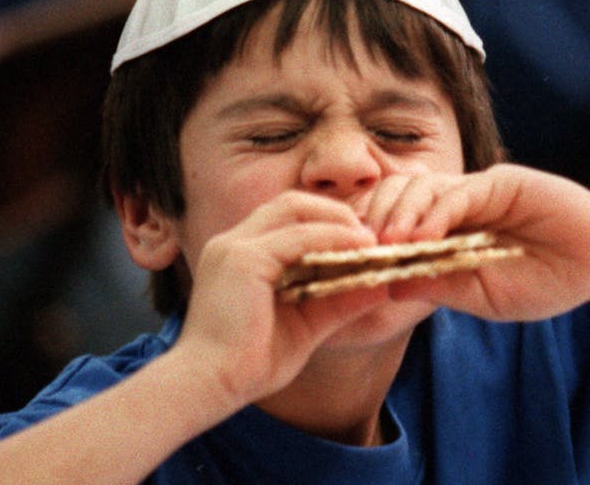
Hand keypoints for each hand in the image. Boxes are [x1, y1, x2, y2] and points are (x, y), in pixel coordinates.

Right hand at [174, 191, 389, 406]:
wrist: (209, 386)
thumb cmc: (249, 364)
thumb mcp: (305, 325)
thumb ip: (337, 302)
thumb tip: (381, 286)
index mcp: (239, 254)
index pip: (286, 216)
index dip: (325, 220)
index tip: (360, 240)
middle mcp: (233, 242)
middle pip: (291, 202)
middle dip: (334, 212)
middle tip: (368, 235)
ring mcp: (235, 246)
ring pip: (295, 210)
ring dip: (337, 221)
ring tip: (368, 241)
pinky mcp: (243, 259)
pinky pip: (297, 236)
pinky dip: (331, 238)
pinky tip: (356, 251)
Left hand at [364, 164, 589, 321]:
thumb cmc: (545, 281)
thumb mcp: (484, 296)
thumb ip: (439, 287)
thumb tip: (387, 288)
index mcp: (444, 231)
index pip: (392, 223)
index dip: (368, 239)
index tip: (349, 265)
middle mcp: (452, 205)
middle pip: (394, 197)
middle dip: (372, 221)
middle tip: (360, 251)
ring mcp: (474, 190)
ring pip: (418, 187)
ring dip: (398, 216)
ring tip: (388, 246)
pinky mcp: (497, 182)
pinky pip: (457, 191)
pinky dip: (435, 212)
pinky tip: (423, 238)